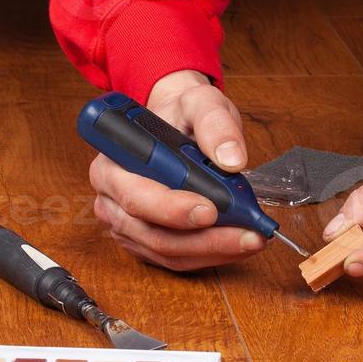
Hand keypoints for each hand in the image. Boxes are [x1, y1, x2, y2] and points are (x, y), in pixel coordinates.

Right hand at [90, 70, 265, 269]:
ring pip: (167, 252)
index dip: (170, 209)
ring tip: (252, 239)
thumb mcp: (200, 102)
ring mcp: (126, 225)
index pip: (136, 195)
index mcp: (112, 162)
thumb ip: (214, 124)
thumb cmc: (180, 115)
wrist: (176, 123)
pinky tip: (238, 244)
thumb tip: (232, 158)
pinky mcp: (144, 242)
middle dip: (204, 239)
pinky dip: (210, 255)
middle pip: (153, 233)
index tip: (210, 209)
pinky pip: (176, 259)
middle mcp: (111, 199)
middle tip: (247, 234)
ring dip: (213, 251)